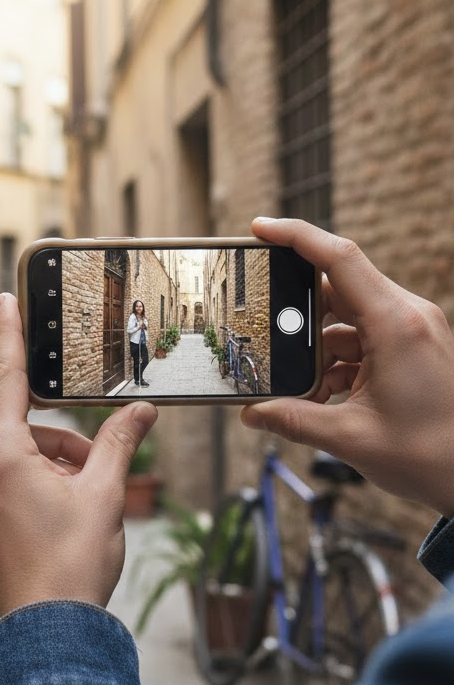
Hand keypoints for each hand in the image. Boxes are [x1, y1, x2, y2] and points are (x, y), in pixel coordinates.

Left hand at [0, 293, 157, 617]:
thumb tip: (143, 411)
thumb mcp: (104, 495)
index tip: (5, 299)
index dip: (8, 333)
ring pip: (0, 438)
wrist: (47, 632)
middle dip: (35, 404)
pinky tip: (70, 495)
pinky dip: (31, 465)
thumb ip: (119, 443)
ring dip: (44, 443)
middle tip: (77, 429)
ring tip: (88, 478)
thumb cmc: (71, 564)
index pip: (5, 375)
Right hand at [241, 218, 453, 517]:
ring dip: (315, 349)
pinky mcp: (409, 347)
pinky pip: (360, 339)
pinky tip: (324, 396)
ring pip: (344, 319)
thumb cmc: (432, 456)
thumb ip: (293, 419)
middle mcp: (405, 317)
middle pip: (335, 290)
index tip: (259, 229)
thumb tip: (252, 413)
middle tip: (266, 340)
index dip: (296, 236)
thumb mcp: (350, 438)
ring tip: (302, 389)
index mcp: (395, 325)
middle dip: (296, 316)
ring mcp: (410, 331)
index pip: (340, 259)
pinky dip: (334, 362)